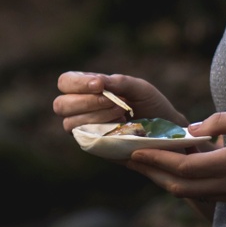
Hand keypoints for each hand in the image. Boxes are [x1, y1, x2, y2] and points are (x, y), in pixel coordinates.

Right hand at [53, 71, 183, 131]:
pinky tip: (120, 127)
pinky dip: (100, 130)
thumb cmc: (150, 105)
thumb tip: (99, 82)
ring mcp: (84, 128)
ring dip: (96, 116)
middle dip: (87, 102)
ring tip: (122, 114)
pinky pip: (83, 138)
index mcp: (88, 88)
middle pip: (61, 104)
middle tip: (114, 102)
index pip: (65, 82)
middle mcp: (80, 108)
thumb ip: (119, 82)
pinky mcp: (92, 145)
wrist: (165, 130)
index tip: (100, 85)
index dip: (77, 83)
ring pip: (70, 123)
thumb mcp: (139, 88)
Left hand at [124, 110, 225, 203]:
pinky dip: (184, 184)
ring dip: (166, 181)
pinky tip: (176, 173)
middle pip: (180, 186)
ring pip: (190, 194)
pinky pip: (204, 194)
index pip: (183, 166)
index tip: (135, 150)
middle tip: (132, 159)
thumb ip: (221, 121)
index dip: (156, 160)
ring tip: (148, 166)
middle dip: (153, 173)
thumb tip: (192, 129)